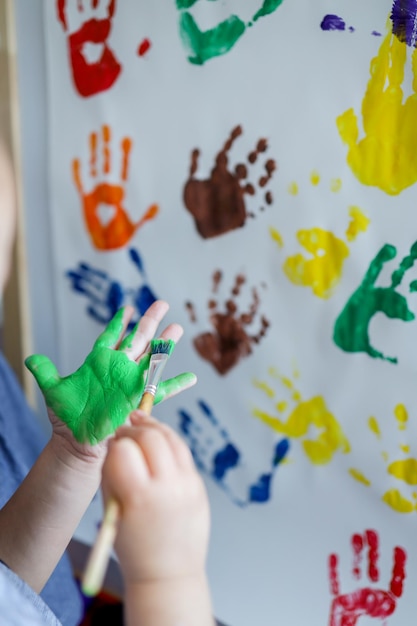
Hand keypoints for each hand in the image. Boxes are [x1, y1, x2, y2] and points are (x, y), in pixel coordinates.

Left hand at [25, 301, 196, 455]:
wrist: (78, 442)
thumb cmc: (66, 418)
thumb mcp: (54, 390)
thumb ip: (45, 371)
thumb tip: (29, 358)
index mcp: (99, 361)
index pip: (111, 336)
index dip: (119, 322)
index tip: (128, 308)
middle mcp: (117, 368)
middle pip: (137, 338)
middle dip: (149, 321)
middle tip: (161, 303)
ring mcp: (129, 382)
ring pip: (151, 358)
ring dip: (165, 344)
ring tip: (177, 329)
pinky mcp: (138, 398)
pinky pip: (160, 390)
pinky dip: (175, 384)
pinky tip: (190, 377)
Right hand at [102, 411, 209, 584]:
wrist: (169, 573)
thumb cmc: (133, 545)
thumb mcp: (112, 510)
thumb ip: (111, 473)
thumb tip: (114, 442)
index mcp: (140, 498)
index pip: (124, 450)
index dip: (115, 443)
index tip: (111, 442)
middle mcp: (168, 487)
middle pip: (151, 437)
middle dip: (134, 429)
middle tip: (124, 429)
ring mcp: (188, 485)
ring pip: (171, 438)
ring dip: (154, 427)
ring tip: (141, 423)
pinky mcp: (199, 485)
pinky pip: (183, 452)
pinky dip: (169, 441)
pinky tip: (158, 439)